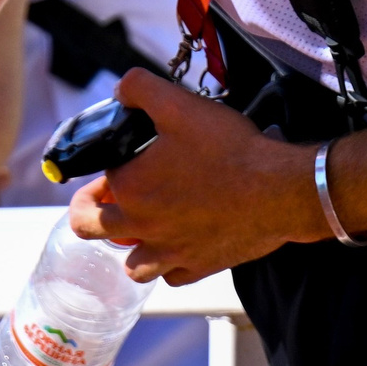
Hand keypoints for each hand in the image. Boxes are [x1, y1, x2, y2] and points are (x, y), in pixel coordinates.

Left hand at [64, 71, 326, 285]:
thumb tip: (121, 90)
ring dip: (132, 246)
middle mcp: (142, 226)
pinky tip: (182, 243)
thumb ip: (140, 88)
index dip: (110, 164)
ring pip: (131, 265)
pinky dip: (171, 264)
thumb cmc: (229, 150)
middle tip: (106, 197)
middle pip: (87, 227)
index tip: (126, 155)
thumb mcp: (180, 104)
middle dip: (90, 209)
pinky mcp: (199, 267)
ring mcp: (170, 252)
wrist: (279, 190)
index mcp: (130, 187)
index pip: (99, 178)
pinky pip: (171, 277)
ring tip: (147, 226)